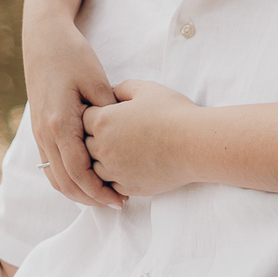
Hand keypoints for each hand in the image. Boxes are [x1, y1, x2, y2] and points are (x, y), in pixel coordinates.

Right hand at [24, 12, 122, 207]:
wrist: (43, 38)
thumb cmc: (73, 55)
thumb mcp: (96, 81)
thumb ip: (108, 113)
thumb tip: (122, 138)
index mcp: (59, 124)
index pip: (79, 173)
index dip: (100, 191)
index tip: (121, 200)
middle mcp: (45, 134)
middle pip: (65, 183)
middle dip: (90, 199)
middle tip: (116, 204)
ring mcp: (38, 133)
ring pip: (55, 177)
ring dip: (77, 192)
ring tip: (104, 196)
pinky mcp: (39, 129)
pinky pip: (51, 164)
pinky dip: (67, 178)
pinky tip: (86, 179)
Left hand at [82, 80, 199, 196]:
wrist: (195, 144)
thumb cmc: (172, 113)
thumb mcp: (146, 89)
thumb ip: (122, 88)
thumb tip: (112, 93)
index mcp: (103, 121)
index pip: (83, 117)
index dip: (92, 113)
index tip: (102, 112)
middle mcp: (103, 148)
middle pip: (84, 144)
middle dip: (92, 137)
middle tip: (109, 131)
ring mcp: (114, 171)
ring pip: (93, 168)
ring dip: (100, 159)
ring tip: (116, 150)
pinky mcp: (128, 187)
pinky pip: (109, 185)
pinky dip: (113, 177)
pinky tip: (126, 167)